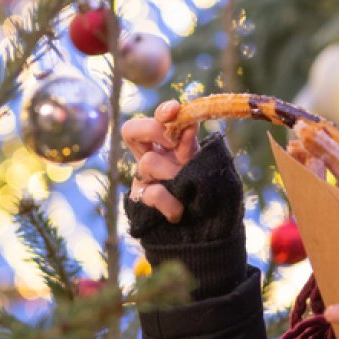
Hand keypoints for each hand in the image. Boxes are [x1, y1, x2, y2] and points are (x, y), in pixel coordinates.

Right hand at [122, 101, 194, 221]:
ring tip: (187, 185)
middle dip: (153, 130)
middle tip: (172, 142)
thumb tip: (190, 124)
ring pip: (147, 162)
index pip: (158, 119)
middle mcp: (151, 156)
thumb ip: (192, 146)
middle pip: (131, 130)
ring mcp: (143, 178)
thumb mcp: (203, 164)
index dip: (163, 111)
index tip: (175, 110)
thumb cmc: (206, 191)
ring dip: (172, 172)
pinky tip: (180, 211)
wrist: (206, 228)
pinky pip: (152, 194)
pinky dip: (169, 202)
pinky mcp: (140, 201)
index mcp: (169, 144)